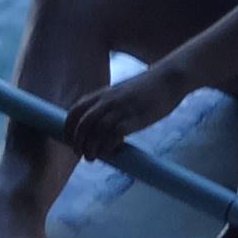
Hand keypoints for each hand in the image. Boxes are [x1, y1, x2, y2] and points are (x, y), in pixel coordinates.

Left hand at [66, 60, 191, 166]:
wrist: (168, 80)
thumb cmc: (146, 89)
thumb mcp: (120, 93)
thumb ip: (108, 105)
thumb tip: (98, 126)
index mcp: (102, 93)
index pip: (76, 110)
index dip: (69, 128)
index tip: (69, 141)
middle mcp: (108, 100)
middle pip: (83, 123)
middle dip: (78, 141)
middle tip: (80, 153)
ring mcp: (121, 109)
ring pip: (97, 131)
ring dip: (91, 147)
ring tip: (93, 157)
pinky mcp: (135, 118)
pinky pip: (114, 135)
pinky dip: (108, 146)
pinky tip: (110, 152)